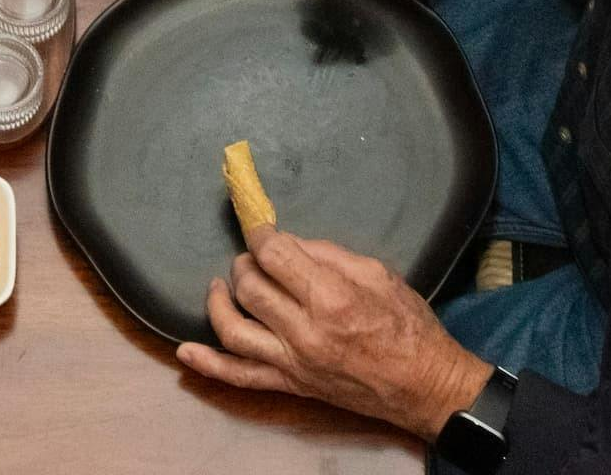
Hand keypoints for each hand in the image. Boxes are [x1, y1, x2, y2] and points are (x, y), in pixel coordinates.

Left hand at [176, 235, 494, 439]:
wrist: (426, 385)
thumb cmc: (409, 326)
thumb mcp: (377, 273)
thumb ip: (327, 254)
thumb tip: (288, 242)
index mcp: (330, 297)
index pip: (273, 255)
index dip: (259, 233)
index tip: (257, 224)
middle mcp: (306, 332)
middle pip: (249, 287)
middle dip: (245, 263)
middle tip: (256, 256)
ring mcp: (294, 363)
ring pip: (233, 329)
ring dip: (220, 301)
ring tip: (222, 285)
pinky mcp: (292, 385)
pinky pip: (240, 378)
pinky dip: (208, 365)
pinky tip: (185, 351)